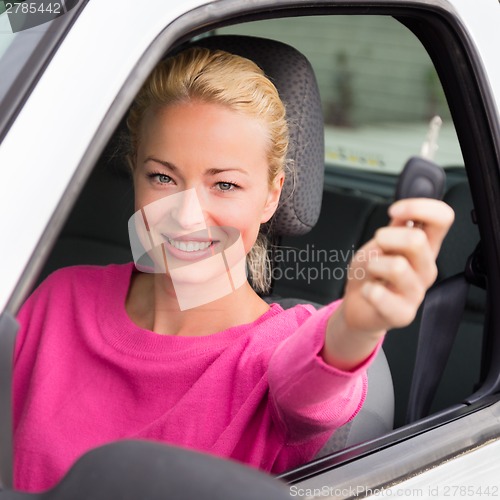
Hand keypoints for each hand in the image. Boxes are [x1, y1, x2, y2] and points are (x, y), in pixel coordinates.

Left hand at [322, 198, 453, 370]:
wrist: (358, 305)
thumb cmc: (371, 272)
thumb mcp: (381, 241)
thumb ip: (396, 225)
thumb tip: (406, 211)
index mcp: (425, 246)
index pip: (442, 218)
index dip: (418, 207)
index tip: (394, 211)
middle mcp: (426, 268)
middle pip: (417, 240)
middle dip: (386, 238)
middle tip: (377, 248)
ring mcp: (416, 292)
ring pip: (397, 267)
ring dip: (373, 264)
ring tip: (372, 272)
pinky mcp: (402, 314)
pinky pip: (380, 295)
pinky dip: (366, 288)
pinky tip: (368, 290)